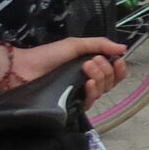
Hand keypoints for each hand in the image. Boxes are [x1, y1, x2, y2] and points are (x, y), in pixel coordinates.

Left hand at [8, 37, 130, 102]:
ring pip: (103, 91)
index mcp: (90, 67)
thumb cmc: (48, 55)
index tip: (117, 60)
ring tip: (85, 67)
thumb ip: (100, 44)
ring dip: (99, 77)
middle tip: (90, 61)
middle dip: (105, 69)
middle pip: (111, 81)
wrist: (24, 70)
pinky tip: (87, 84)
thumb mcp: (75, 44)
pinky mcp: (72, 105)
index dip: (119, 68)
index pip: (114, 72)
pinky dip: (93, 92)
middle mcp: (88, 81)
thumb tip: (123, 48)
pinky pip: (90, 102)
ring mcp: (80, 94)